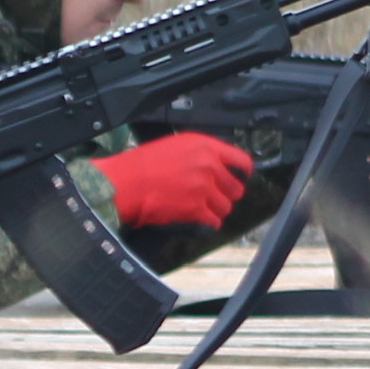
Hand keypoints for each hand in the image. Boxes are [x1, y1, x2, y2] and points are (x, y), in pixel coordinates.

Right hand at [96, 131, 253, 229]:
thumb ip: (200, 153)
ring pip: (226, 207)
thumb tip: (216, 165)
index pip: (241, 161)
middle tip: (213, 196)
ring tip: (201, 208)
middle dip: (226, 195)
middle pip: (236, 188)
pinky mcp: (196, 209)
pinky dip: (207, 223)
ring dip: (215, 210)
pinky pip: (214, 221)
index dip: (243, 172)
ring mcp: (204, 189)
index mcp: (205, 147)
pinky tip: (197, 218)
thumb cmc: (143, 164)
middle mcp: (209, 167)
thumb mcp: (175, 145)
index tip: (240, 177)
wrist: (127, 183)